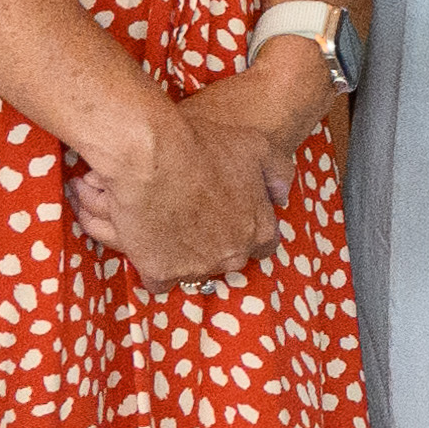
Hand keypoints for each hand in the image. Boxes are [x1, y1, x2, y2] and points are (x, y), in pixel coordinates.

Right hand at [78, 71, 300, 287]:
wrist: (150, 156)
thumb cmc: (204, 147)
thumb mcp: (257, 147)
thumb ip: (278, 173)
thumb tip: (281, 197)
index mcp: (258, 230)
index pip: (263, 245)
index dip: (245, 230)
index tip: (226, 218)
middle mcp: (233, 255)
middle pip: (228, 259)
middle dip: (215, 245)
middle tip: (193, 219)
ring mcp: (197, 268)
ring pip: (194, 271)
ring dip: (184, 256)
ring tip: (166, 227)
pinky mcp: (162, 273)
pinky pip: (160, 281)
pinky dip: (153, 266)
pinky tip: (147, 244)